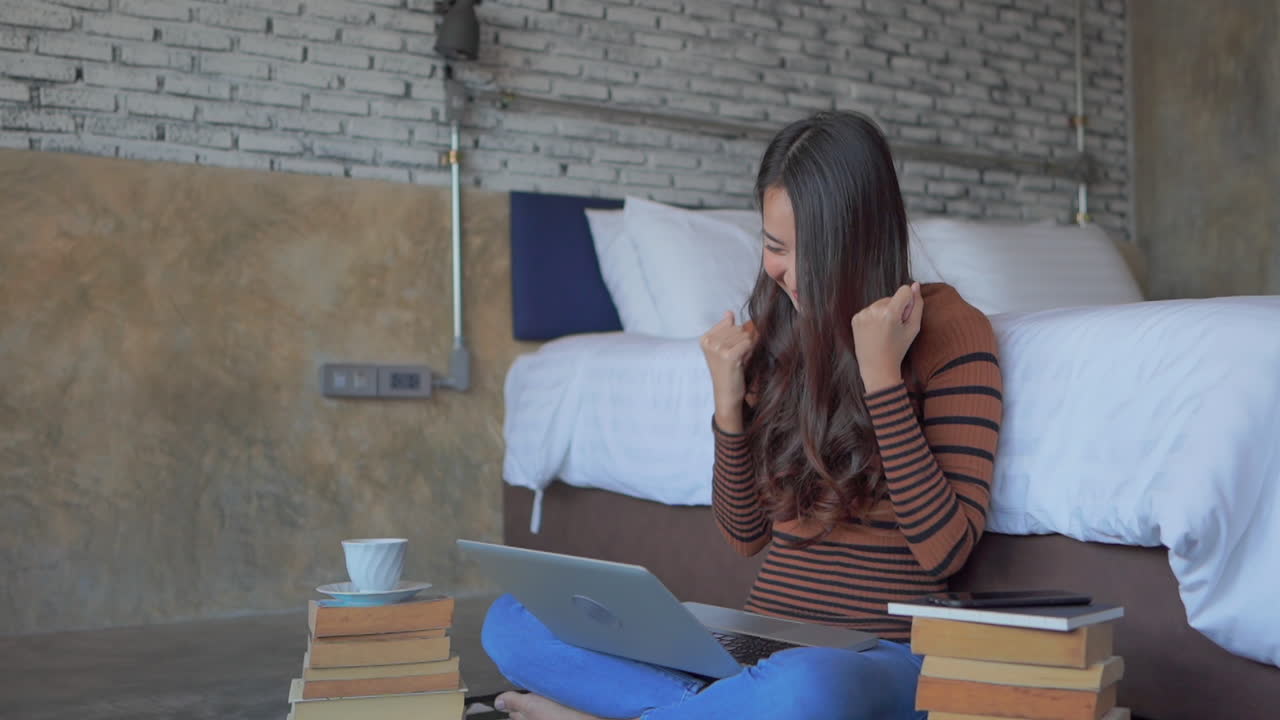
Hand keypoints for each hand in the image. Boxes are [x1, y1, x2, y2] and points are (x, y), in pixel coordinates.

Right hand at [700, 312, 755, 431]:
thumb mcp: (724, 347)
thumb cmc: (727, 371)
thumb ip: (726, 329)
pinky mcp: (728, 356)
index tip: (730, 351)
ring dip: (746, 348)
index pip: (729, 323)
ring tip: (738, 361)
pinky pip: (748, 343)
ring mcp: (717, 348)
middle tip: (735, 358)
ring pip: (744, 335)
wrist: (726, 394)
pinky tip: (742, 362)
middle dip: (742, 341)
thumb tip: (729, 312)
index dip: (736, 336)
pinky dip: (749, 351)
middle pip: (738, 328)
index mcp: (705, 338)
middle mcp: (709, 342)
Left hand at [852, 282, 923, 392]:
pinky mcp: (855, 318)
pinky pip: (870, 310)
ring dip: (885, 313)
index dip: (908, 302)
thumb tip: (915, 285)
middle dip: (896, 309)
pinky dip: (874, 318)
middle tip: (894, 329)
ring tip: (885, 331)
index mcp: (889, 312)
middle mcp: (874, 310)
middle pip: (891, 297)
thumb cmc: (898, 349)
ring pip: (880, 303)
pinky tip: (875, 331)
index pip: (904, 290)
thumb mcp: (914, 328)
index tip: (905, 316)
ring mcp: (862, 314)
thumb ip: (917, 305)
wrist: (877, 367)